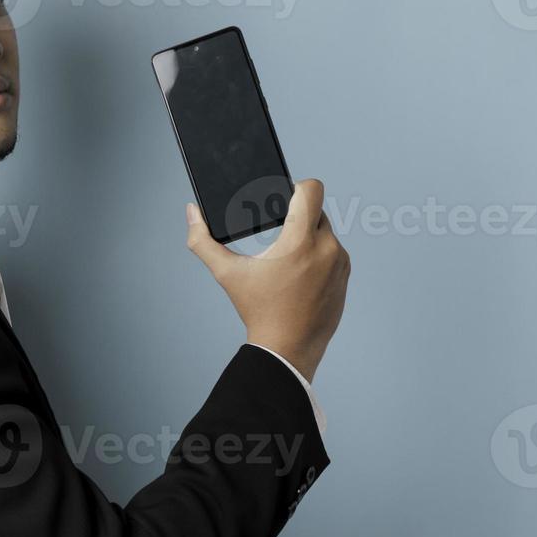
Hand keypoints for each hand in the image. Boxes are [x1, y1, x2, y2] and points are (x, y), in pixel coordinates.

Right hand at [185, 179, 350, 380]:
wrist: (287, 350)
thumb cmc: (257, 310)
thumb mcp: (227, 274)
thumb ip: (204, 241)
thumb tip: (191, 213)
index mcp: (300, 241)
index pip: (313, 190)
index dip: (298, 186)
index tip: (286, 197)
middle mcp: (326, 248)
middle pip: (317, 211)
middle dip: (299, 217)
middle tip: (281, 230)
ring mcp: (340, 264)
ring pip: (326, 233)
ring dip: (310, 237)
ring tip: (289, 257)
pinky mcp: (345, 278)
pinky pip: (334, 254)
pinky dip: (320, 257)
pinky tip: (301, 274)